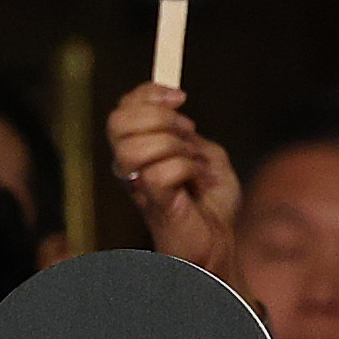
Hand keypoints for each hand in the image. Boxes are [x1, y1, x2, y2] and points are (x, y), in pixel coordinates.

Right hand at [107, 83, 242, 283]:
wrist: (219, 244)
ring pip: (137, 146)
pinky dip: (187, 170)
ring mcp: (138, 184)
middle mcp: (130, 166)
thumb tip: (175, 104)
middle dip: (162, 118)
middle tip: (189, 135)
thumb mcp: (206, 156)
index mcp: (139, 151)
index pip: (123, 109)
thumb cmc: (210, 206)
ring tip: (193, 165)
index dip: (148, 94)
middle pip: (119, 121)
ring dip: (176, 147)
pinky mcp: (153, 202)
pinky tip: (195, 183)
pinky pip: (162, 170)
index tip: (180, 97)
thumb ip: (188, 132)